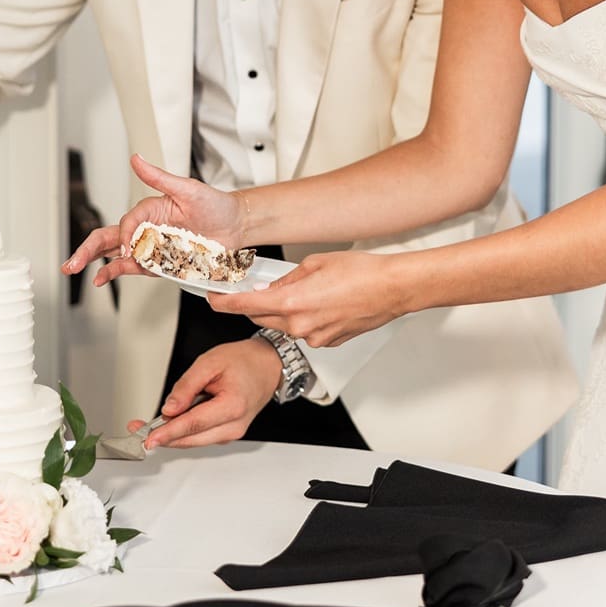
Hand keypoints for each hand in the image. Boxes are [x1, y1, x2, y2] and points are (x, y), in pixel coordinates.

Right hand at [62, 153, 244, 286]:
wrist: (236, 227)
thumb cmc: (214, 204)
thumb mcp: (187, 188)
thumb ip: (158, 177)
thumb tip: (136, 158)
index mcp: (150, 209)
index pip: (128, 222)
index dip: (126, 236)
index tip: (131, 247)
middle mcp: (147, 228)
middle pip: (110, 237)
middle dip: (88, 250)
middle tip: (71, 262)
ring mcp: (151, 247)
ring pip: (116, 254)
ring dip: (95, 263)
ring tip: (75, 268)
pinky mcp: (160, 263)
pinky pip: (135, 268)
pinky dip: (116, 272)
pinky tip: (102, 277)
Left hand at [129, 337, 281, 448]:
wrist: (267, 365)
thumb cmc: (244, 361)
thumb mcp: (210, 362)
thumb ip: (187, 386)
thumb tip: (169, 408)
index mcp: (232, 406)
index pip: (193, 424)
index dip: (168, 432)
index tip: (149, 438)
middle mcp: (234, 426)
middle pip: (192, 439)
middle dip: (163, 436)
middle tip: (137, 429)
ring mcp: (233, 432)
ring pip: (195, 441)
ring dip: (173, 434)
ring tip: (151, 424)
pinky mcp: (228, 433)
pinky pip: (201, 437)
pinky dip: (185, 431)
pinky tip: (174, 421)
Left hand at [209, 251, 412, 346]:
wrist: (392, 289)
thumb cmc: (362, 273)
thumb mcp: (315, 263)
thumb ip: (287, 278)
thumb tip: (271, 285)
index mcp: (292, 301)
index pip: (245, 305)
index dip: (224, 303)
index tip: (213, 299)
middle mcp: (300, 325)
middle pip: (261, 317)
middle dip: (255, 304)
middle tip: (254, 290)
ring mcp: (314, 338)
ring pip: (284, 325)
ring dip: (283, 311)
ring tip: (304, 292)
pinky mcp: (327, 343)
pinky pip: (304, 332)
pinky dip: (304, 320)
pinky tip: (321, 304)